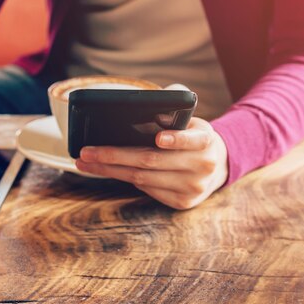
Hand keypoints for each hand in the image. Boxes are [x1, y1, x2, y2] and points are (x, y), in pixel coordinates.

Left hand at [75, 118, 228, 209]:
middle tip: (88, 151)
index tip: (158, 138)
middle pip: (152, 161)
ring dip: (110, 170)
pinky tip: (105, 171)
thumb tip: (150, 101)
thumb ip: (174, 110)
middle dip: (115, 155)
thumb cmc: (193, 137)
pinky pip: (146, 189)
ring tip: (86, 162)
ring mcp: (192, 188)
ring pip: (143, 178)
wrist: (217, 166)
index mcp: (206, 141)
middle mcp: (202, 166)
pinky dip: (123, 178)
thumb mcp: (191, 121)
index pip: (193, 140)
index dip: (176, 139)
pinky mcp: (182, 202)